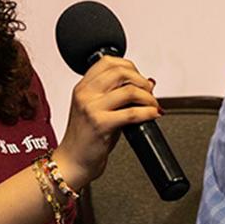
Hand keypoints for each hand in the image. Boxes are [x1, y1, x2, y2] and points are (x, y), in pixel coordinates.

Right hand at [53, 55, 158, 189]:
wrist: (72, 161)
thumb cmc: (85, 138)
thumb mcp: (94, 109)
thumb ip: (113, 95)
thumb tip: (144, 84)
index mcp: (83, 87)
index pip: (107, 62)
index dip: (129, 66)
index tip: (138, 77)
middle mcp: (85, 94)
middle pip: (120, 72)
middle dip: (141, 80)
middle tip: (149, 91)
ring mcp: (92, 108)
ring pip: (129, 90)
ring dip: (148, 97)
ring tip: (152, 105)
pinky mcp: (101, 124)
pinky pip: (132, 113)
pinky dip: (147, 112)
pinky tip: (152, 115)